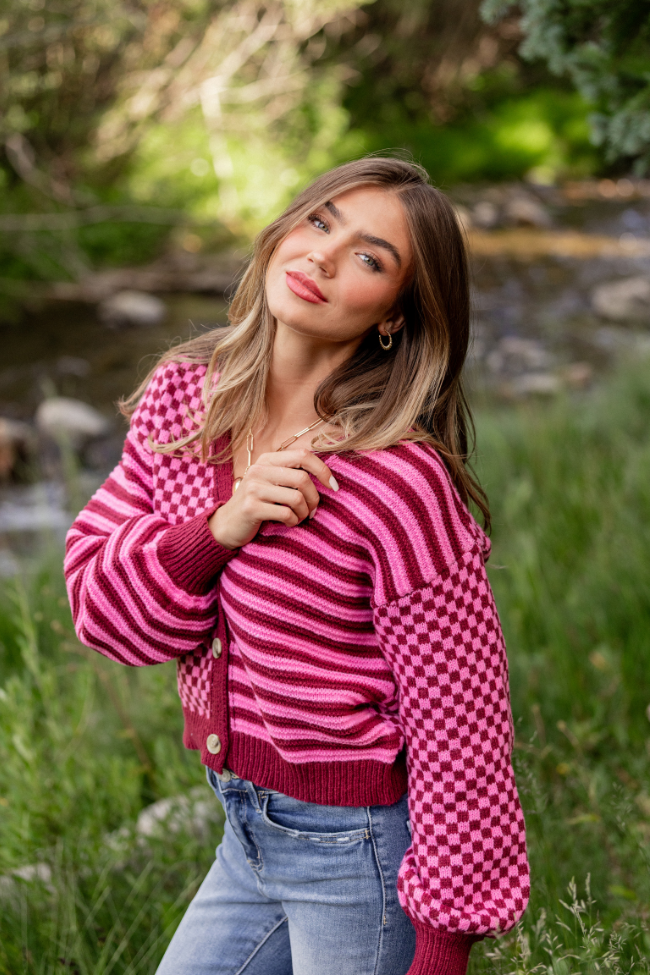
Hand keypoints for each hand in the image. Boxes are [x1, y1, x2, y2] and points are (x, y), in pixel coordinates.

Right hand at [208, 448, 338, 549]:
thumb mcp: (272, 483)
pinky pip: (286, 514)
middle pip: (302, 479)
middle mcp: (259, 469)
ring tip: (298, 518)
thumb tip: (327, 478)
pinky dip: (293, 521)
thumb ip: (292, 475)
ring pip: (296, 498)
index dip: (323, 470)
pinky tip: (288, 523)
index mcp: (267, 460)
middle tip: (313, 511)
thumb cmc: (258, 503)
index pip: (303, 455)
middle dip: (314, 498)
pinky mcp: (251, 507)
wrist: (227, 524)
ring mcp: (253, 488)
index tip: (334, 486)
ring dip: (304, 512)